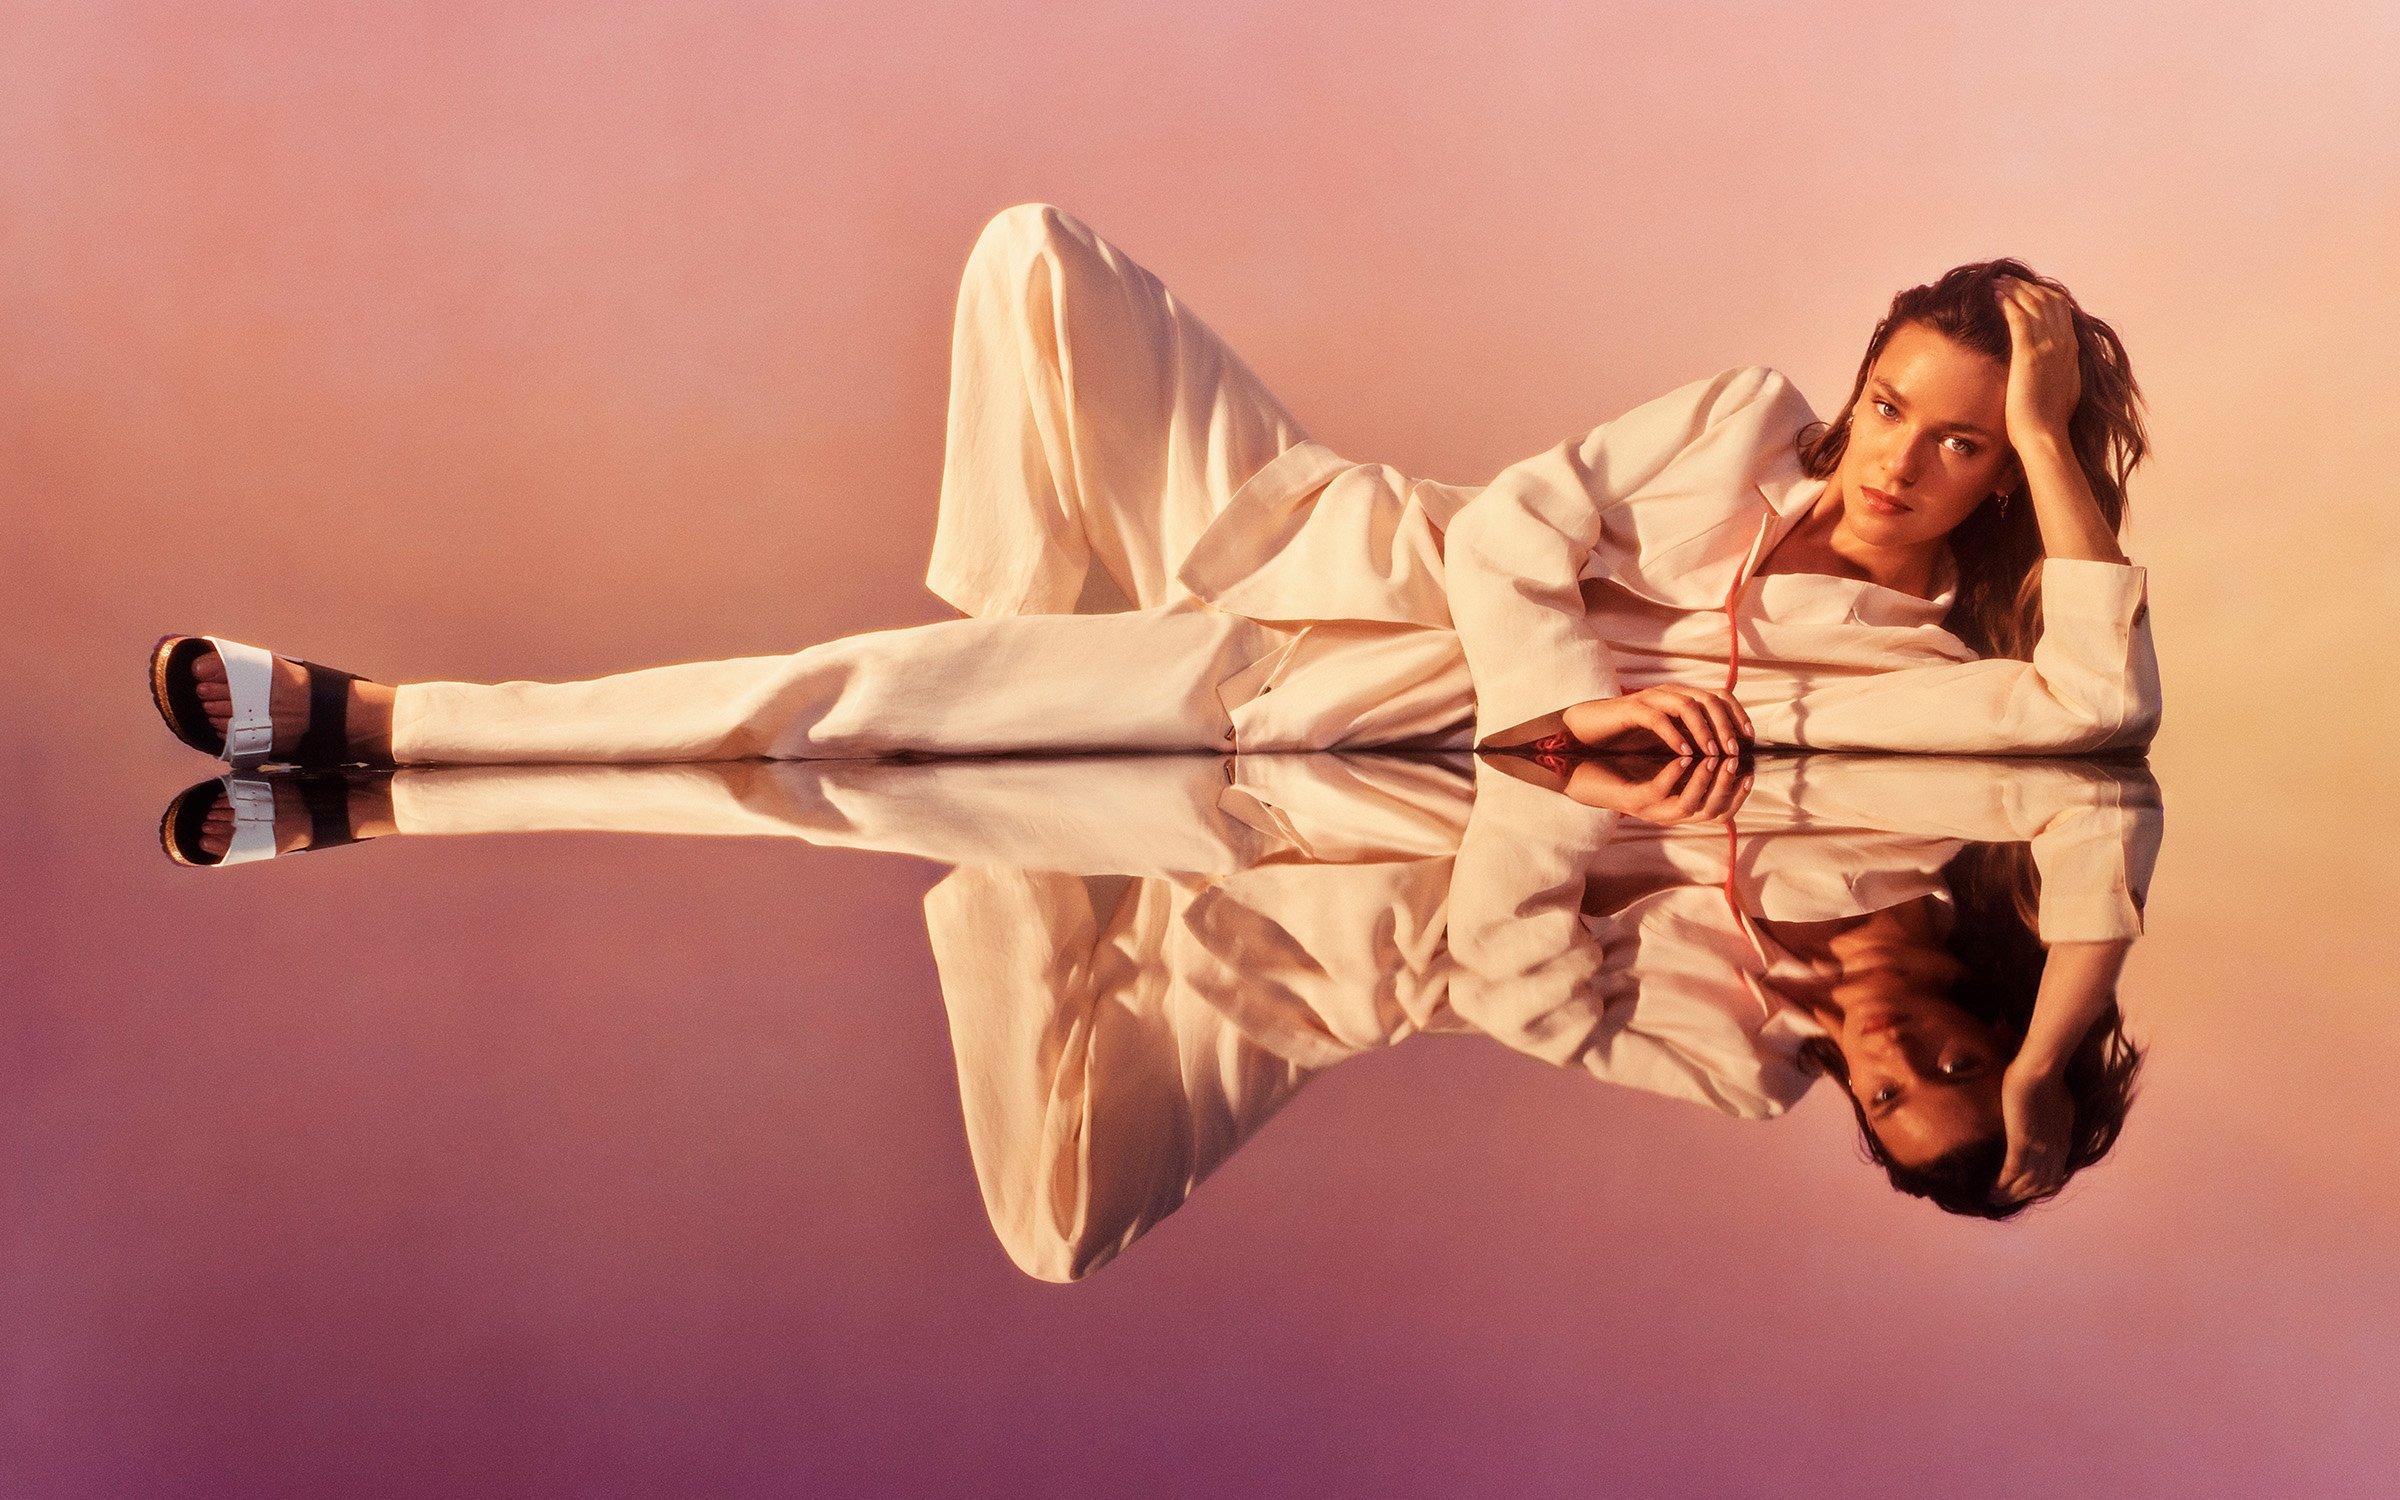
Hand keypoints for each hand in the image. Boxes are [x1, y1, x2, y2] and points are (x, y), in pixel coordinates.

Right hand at [1560, 685, 1753, 756]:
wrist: (1587, 730)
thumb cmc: (1629, 737)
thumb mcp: (1668, 738)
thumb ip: (1692, 739)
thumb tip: (1726, 753)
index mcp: (1682, 697)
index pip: (1720, 697)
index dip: (1738, 716)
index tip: (1749, 740)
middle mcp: (1670, 693)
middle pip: (1709, 699)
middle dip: (1726, 726)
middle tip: (1734, 752)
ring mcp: (1650, 698)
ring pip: (1687, 705)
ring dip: (1705, 731)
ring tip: (1713, 755)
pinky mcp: (1631, 709)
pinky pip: (1657, 718)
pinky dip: (1674, 735)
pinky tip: (1684, 754)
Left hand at [1563, 754, 1752, 825]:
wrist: (1586, 772)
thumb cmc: (1628, 765)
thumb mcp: (1667, 764)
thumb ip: (1694, 759)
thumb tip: (1726, 744)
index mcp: (1683, 807)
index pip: (1722, 811)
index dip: (1739, 794)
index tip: (1752, 771)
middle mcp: (1670, 814)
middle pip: (1712, 811)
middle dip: (1728, 785)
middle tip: (1737, 760)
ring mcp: (1652, 810)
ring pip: (1689, 805)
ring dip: (1705, 782)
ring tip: (1713, 757)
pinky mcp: (1633, 801)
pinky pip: (1659, 792)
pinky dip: (1674, 776)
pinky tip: (1682, 757)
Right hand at [1995, 1055, 2072, 1204]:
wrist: (2041, 1071)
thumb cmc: (2049, 1080)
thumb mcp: (2061, 1106)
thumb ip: (2055, 1120)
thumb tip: (2047, 1124)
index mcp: (2064, 1143)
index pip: (2054, 1176)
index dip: (2038, 1188)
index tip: (2022, 1191)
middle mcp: (2054, 1152)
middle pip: (2040, 1185)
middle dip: (2020, 1196)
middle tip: (2001, 1201)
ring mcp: (2039, 1149)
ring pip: (2026, 1184)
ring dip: (2008, 1195)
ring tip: (1991, 1200)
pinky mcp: (2022, 1143)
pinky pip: (2011, 1172)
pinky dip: (2001, 1185)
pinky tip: (1989, 1189)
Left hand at [1996, 276, 2081, 448]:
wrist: (2044, 434)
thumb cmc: (2047, 421)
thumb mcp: (2060, 389)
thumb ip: (2057, 372)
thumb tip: (2049, 369)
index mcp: (2071, 351)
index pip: (2061, 311)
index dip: (2043, 296)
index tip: (2026, 291)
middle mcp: (2063, 344)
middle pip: (2049, 302)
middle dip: (2027, 288)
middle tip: (2007, 280)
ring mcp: (2049, 347)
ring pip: (2034, 305)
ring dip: (2015, 290)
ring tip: (1997, 283)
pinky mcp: (2030, 353)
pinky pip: (2019, 317)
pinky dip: (2008, 302)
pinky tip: (1995, 296)